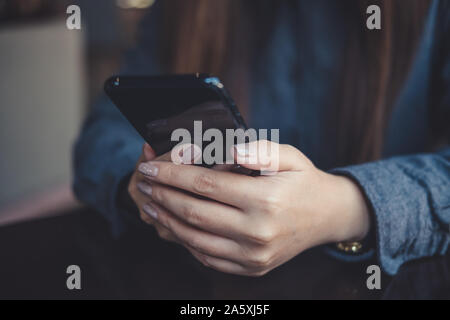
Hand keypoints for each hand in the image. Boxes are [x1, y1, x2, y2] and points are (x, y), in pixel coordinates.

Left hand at [136, 140, 369, 275]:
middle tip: (144, 182)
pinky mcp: (252, 268)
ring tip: (151, 204)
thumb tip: (229, 150)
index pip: (205, 184)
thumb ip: (259, 150)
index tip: (149, 166)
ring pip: (195, 239)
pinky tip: (175, 226)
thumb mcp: (290, 156)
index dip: (172, 174)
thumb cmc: (304, 182)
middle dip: (163, 195)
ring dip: (167, 221)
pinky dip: (186, 242)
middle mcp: (257, 232)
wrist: (328, 217)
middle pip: (194, 212)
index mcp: (265, 200)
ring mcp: (254, 256)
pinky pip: (208, 258)